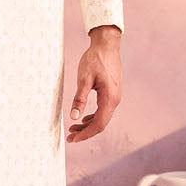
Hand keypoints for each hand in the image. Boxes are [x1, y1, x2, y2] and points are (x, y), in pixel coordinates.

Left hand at [67, 25, 121, 144]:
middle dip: (85, 132)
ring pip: (102, 118)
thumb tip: (74, 117)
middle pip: (101, 124)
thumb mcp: (84, 79)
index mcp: (110, 98)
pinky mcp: (112, 93)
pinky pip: (103, 110)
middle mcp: (115, 100)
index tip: (73, 139)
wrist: (107, 45)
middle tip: (70, 137)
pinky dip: (93, 117)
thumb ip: (79, 99)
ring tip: (73, 128)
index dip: (85, 134)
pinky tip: (83, 118)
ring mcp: (115, 97)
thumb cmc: (95, 59)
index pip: (98, 124)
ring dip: (88, 125)